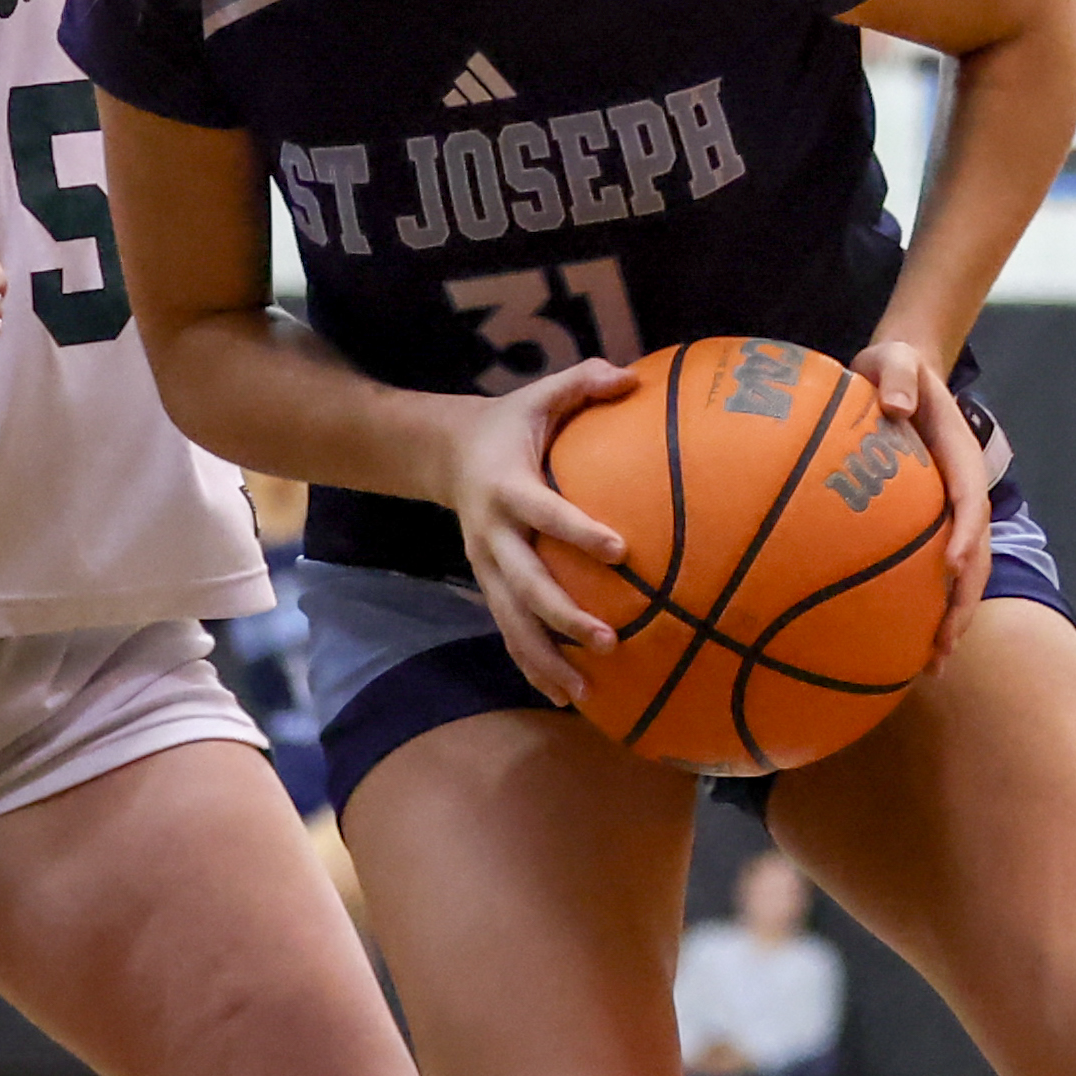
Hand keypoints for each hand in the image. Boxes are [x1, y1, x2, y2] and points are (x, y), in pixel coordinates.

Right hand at [424, 357, 636, 705]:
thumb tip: (632, 378)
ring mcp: (486, 565)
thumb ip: (583, 382)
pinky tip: (565, 696)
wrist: (444, 453)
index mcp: (507, 487)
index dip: (577, 531)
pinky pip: (509, 632)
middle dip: (562, 615)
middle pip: (523, 583)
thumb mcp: (539, 395)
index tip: (620, 550)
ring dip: (545, 658)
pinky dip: (532, 666)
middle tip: (607, 639)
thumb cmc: (510, 423)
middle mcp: (492, 534)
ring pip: (511, 621)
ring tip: (583, 693)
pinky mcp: (489, 585)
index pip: (544, 512)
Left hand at [852, 337, 989, 663]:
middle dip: (963, 599)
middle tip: (943, 643)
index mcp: (957, 457)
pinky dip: (927, 607)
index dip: (966, 534)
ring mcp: (947, 512)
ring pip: (962, 574)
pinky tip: (905, 646)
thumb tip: (893, 403)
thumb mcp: (893, 358)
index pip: (967, 501)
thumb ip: (898, 375)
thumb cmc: (893, 367)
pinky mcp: (926, 524)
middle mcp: (960, 491)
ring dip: (952, 617)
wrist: (900, 372)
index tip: (951, 566)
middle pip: (975, 553)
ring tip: (933, 664)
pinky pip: (931, 570)